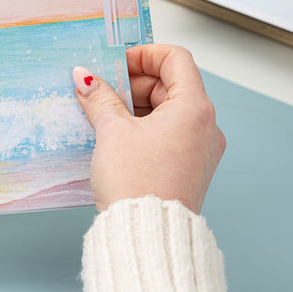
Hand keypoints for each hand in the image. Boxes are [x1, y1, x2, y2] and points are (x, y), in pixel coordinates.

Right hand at [72, 44, 224, 214]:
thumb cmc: (138, 184)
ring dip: (137, 106)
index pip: (175, 59)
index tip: (116, 63)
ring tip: (105, 115)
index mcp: (195, 108)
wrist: (147, 236)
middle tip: (101, 90)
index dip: (144, 54)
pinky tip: (117, 137)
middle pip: (171, 85)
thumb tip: (86, 78)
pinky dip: (145, 128)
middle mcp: (206, 127)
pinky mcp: (190, 169)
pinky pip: (170, 135)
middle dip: (134, 83)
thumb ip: (99, 98)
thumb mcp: (112, 132)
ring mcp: (201, 150)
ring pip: (169, 111)